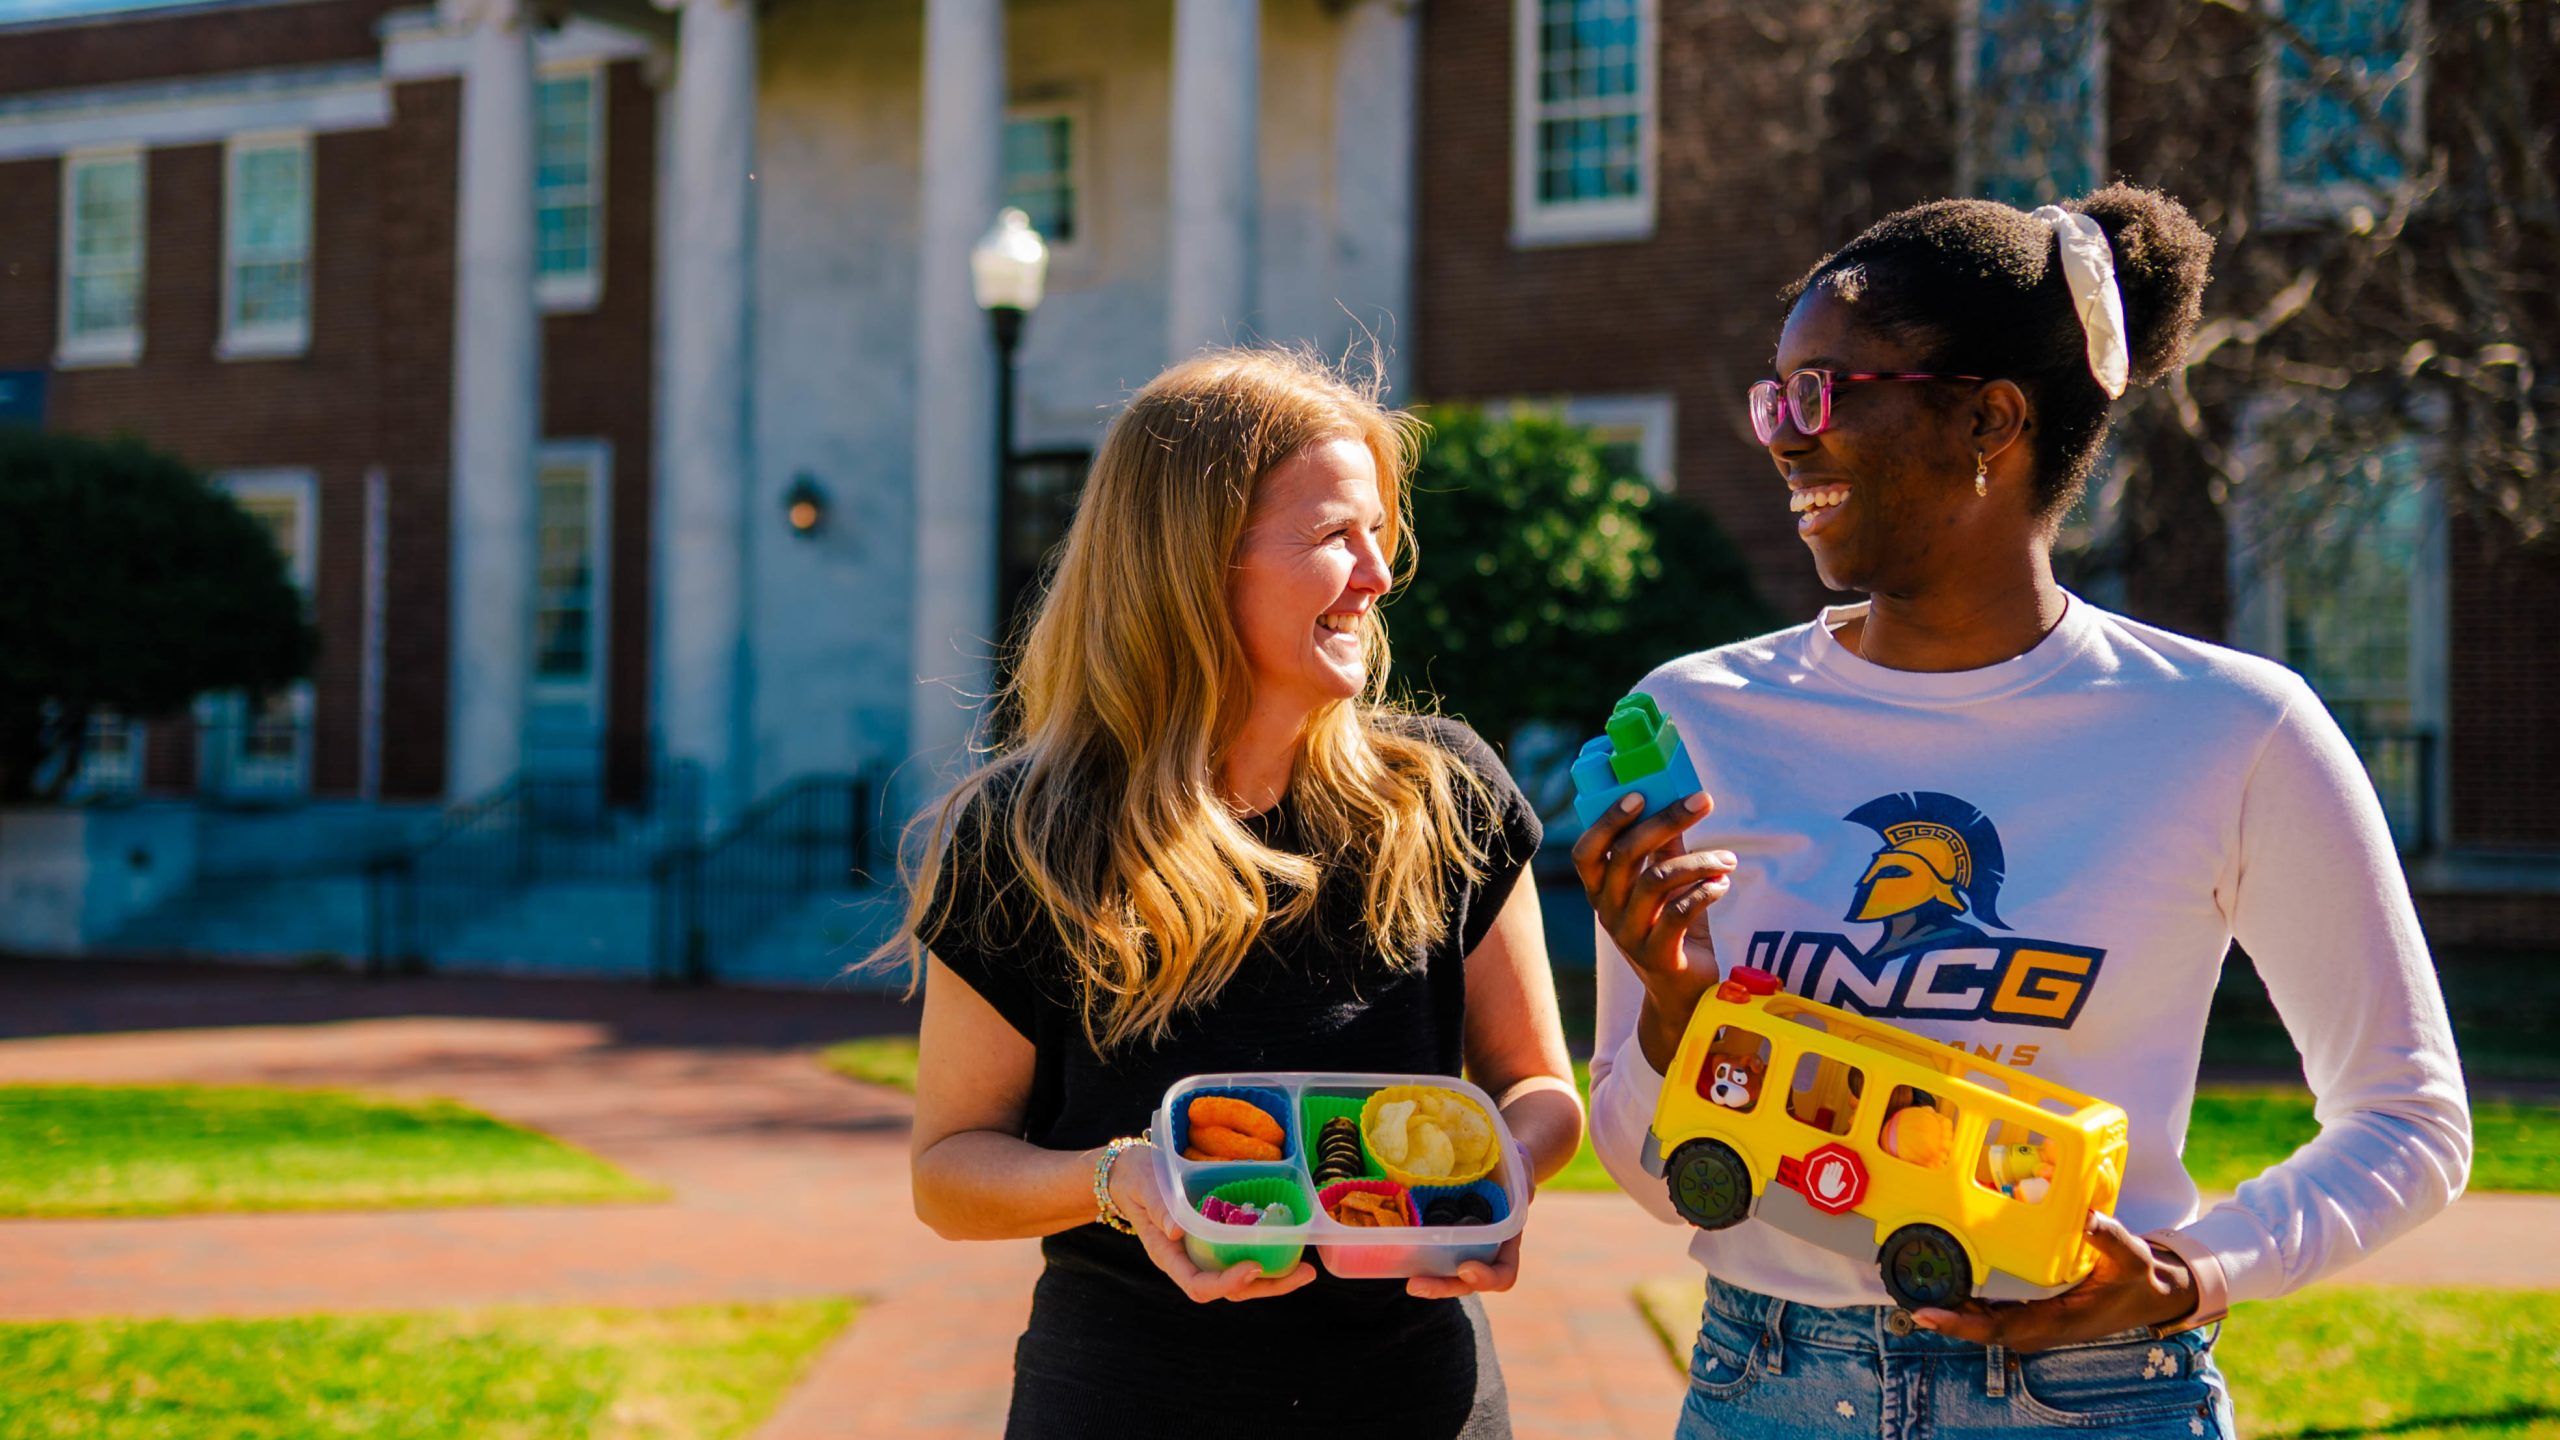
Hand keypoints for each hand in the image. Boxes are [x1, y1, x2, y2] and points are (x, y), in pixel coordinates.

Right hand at [1109, 1143, 1318, 1302]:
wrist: (1133, 1173)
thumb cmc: (1138, 1178)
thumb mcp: (1144, 1186)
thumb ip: (1158, 1206)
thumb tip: (1177, 1230)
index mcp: (1170, 1256)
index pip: (1199, 1285)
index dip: (1228, 1282)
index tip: (1254, 1267)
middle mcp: (1191, 1261)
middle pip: (1230, 1289)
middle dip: (1267, 1287)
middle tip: (1304, 1275)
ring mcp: (1206, 1253)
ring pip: (1242, 1278)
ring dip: (1275, 1278)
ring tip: (1306, 1270)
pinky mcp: (1217, 1240)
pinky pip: (1243, 1255)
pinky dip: (1269, 1256)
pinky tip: (1292, 1245)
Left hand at [1407, 1159, 1531, 1300]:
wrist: (1491, 1161)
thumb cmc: (1512, 1167)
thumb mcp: (1522, 1168)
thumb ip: (1522, 1181)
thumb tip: (1520, 1189)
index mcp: (1506, 1242)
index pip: (1503, 1274)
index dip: (1487, 1278)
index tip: (1466, 1267)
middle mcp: (1482, 1251)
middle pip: (1464, 1282)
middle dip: (1441, 1287)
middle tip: (1415, 1285)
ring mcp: (1458, 1245)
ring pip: (1442, 1272)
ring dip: (1425, 1278)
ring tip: (1407, 1279)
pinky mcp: (1437, 1232)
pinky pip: (1426, 1249)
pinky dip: (1411, 1251)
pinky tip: (1392, 1244)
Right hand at [1570, 790, 1733, 1068]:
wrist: (1682, 994)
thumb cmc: (1673, 929)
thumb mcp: (1666, 887)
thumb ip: (1664, 851)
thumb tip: (1675, 803)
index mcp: (1602, 892)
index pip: (1587, 852)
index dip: (1608, 821)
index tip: (1640, 794)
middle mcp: (1608, 913)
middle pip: (1627, 856)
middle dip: (1665, 821)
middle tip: (1702, 801)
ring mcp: (1631, 936)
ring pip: (1657, 882)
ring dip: (1698, 862)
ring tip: (1728, 859)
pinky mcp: (1659, 956)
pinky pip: (1679, 916)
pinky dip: (1705, 894)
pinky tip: (1723, 886)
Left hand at [1911, 1211, 2198, 1352]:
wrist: (2151, 1294)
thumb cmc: (2138, 1279)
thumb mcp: (2131, 1258)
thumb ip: (2109, 1238)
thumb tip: (2088, 1217)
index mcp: (2057, 1322)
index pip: (1999, 1328)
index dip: (1961, 1324)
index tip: (1927, 1315)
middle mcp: (2039, 1327)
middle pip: (1979, 1327)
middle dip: (1942, 1313)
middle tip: (1900, 1291)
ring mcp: (2034, 1321)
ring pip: (1982, 1319)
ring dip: (1950, 1305)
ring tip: (1911, 1283)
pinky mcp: (2033, 1312)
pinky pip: (1993, 1309)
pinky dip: (1968, 1297)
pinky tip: (1947, 1275)